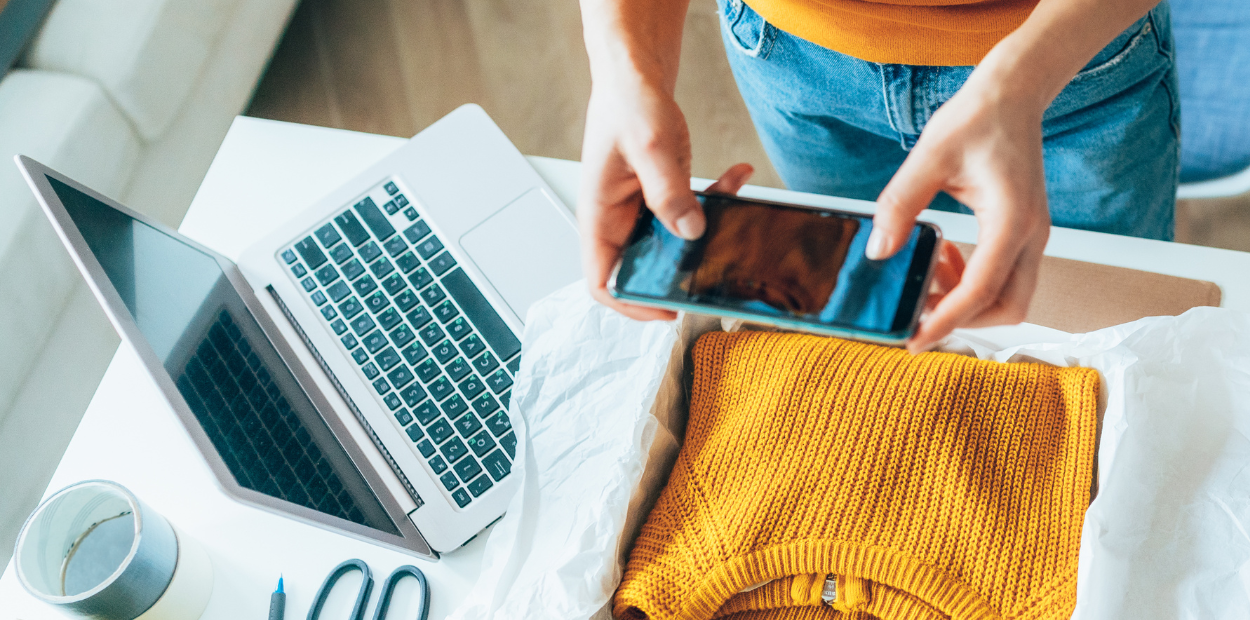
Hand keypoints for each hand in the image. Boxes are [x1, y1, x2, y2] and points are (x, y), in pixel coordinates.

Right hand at [577, 83, 753, 319]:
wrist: (635, 75)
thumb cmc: (627, 104)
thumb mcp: (649, 146)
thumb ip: (668, 191)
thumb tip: (690, 231)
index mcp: (598, 217)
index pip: (602, 281)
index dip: (630, 304)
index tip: (666, 309)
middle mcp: (618, 221)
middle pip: (644, 270)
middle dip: (681, 271)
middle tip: (716, 267)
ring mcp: (642, 211)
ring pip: (675, 244)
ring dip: (707, 235)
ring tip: (734, 214)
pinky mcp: (664, 197)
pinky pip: (690, 215)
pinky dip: (716, 201)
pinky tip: (736, 177)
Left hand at [868, 71, 1050, 353]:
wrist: (1013, 93)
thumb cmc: (976, 118)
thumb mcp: (928, 157)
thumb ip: (900, 204)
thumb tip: (878, 252)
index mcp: (1012, 219)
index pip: (982, 289)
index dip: (947, 320)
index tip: (914, 340)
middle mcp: (1031, 234)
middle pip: (1008, 307)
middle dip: (962, 319)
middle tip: (916, 311)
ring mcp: (1033, 235)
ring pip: (1009, 296)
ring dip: (967, 300)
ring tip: (928, 273)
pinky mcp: (1024, 232)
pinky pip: (1004, 275)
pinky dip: (972, 281)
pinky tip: (943, 256)